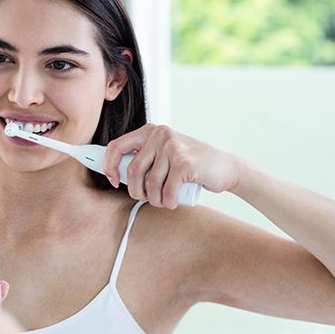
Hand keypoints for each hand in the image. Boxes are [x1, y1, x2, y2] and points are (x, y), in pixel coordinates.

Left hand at [103, 123, 241, 207]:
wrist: (225, 168)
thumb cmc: (189, 166)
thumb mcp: (163, 155)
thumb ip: (143, 158)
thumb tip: (114, 172)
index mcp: (150, 131)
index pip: (116, 146)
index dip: (109, 166)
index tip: (113, 180)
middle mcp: (160, 135)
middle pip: (132, 170)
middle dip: (136, 191)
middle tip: (146, 198)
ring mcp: (173, 147)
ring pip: (150, 184)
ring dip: (155, 200)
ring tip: (164, 200)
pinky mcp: (184, 163)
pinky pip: (167, 191)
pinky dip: (168, 202)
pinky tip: (174, 201)